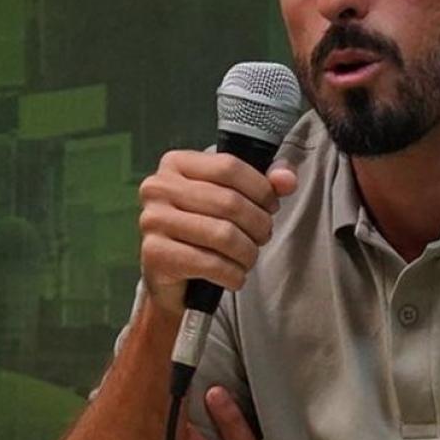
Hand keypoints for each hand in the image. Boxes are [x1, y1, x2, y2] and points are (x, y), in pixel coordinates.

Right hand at [139, 150, 297, 315]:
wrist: (171, 276)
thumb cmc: (204, 229)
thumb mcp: (233, 198)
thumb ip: (265, 183)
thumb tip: (287, 179)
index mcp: (176, 163)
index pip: (229, 166)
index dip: (261, 188)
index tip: (271, 205)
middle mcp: (158, 187)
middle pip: (229, 202)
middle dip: (258, 224)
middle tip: (263, 237)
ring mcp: (153, 220)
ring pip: (223, 235)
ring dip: (248, 252)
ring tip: (249, 257)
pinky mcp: (155, 254)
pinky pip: (211, 263)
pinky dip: (233, 274)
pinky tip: (234, 275)